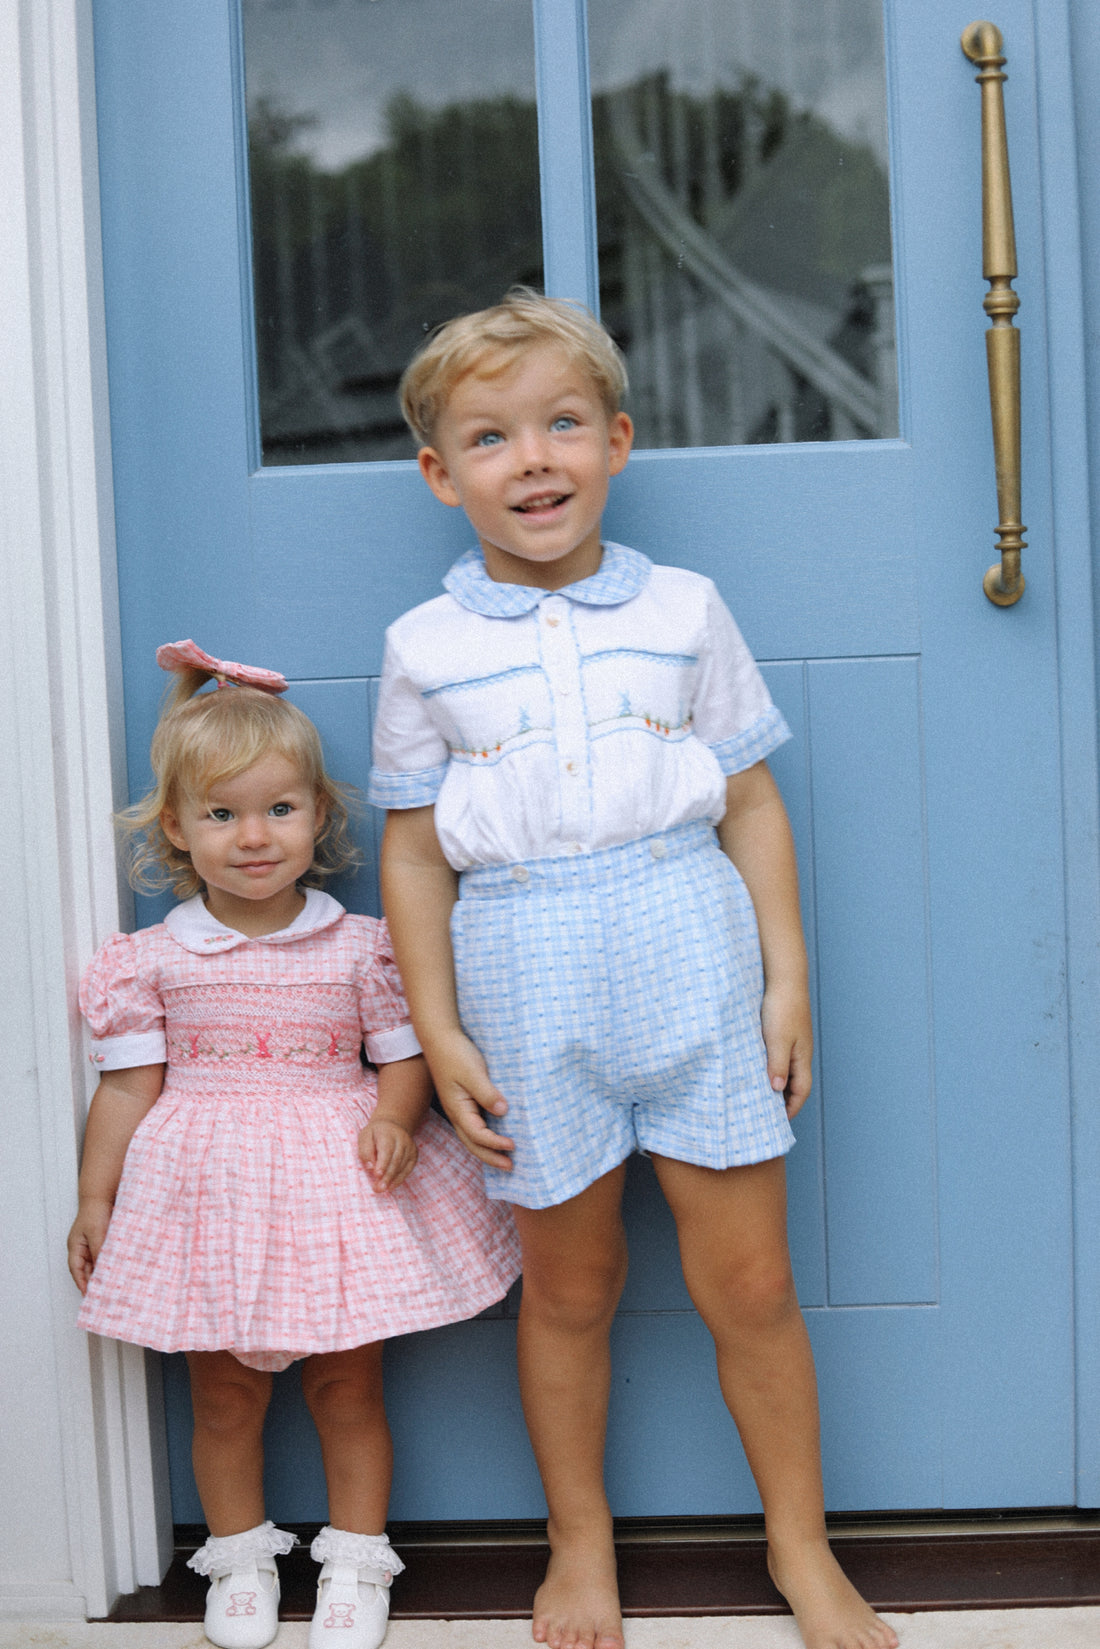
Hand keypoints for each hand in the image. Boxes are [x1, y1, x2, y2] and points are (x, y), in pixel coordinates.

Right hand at [67, 1197, 112, 1292]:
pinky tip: (119, 1268)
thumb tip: (103, 1267)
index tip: (88, 1295)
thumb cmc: (95, 1211)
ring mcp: (92, 1244)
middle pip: (86, 1269)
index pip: (76, 1270)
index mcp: (75, 1247)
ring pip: (97, 1263)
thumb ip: (98, 1250)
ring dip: (104, 1272)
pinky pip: (105, 1255)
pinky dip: (110, 1262)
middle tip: (103, 1293)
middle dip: (94, 1281)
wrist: (103, 1195)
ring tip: (113, 1285)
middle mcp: (82, 1248)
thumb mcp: (97, 1233)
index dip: (81, 1283)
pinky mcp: (102, 1241)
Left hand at [358, 1118, 418, 1191]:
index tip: (377, 1175)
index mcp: (388, 1133)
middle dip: (387, 1176)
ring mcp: (410, 1147)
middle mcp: (402, 1139)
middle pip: (396, 1160)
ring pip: (402, 1166)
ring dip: (392, 1179)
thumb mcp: (365, 1136)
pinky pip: (407, 1169)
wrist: (393, 1126)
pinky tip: (391, 1186)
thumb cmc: (375, 1134)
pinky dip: (399, 1179)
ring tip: (382, 1189)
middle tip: (378, 1188)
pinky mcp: (414, 1154)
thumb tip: (370, 1166)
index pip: (387, 1149)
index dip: (382, 1163)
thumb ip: (365, 1151)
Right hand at [424, 1029, 514, 1169]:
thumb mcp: (473, 1073)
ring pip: (472, 1137)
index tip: (513, 1145)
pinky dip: (486, 1136)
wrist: (440, 1037)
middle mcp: (457, 1113)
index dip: (495, 1143)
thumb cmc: (455, 1054)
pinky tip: (497, 1135)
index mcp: (457, 1109)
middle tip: (510, 1167)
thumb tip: (503, 1112)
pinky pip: (475, 1125)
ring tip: (506, 1158)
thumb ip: (487, 1093)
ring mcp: (459, 1108)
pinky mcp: (464, 1101)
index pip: (477, 1135)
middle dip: (491, 1157)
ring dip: (488, 1150)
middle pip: (472, 1144)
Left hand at [761, 982, 813, 1118]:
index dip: (791, 1108)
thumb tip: (777, 1089)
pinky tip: (758, 1067)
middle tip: (766, 1114)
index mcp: (802, 1057)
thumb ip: (777, 1065)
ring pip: (787, 1070)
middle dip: (784, 1100)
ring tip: (760, 1095)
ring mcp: (793, 1042)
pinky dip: (772, 1068)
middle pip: (795, 1084)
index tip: (777, 1122)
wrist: (784, 978)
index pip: (801, 1091)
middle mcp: (800, 1052)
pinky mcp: (784, 1032)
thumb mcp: (777, 1040)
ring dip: (777, 1084)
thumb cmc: (782, 1008)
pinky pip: (779, 1057)